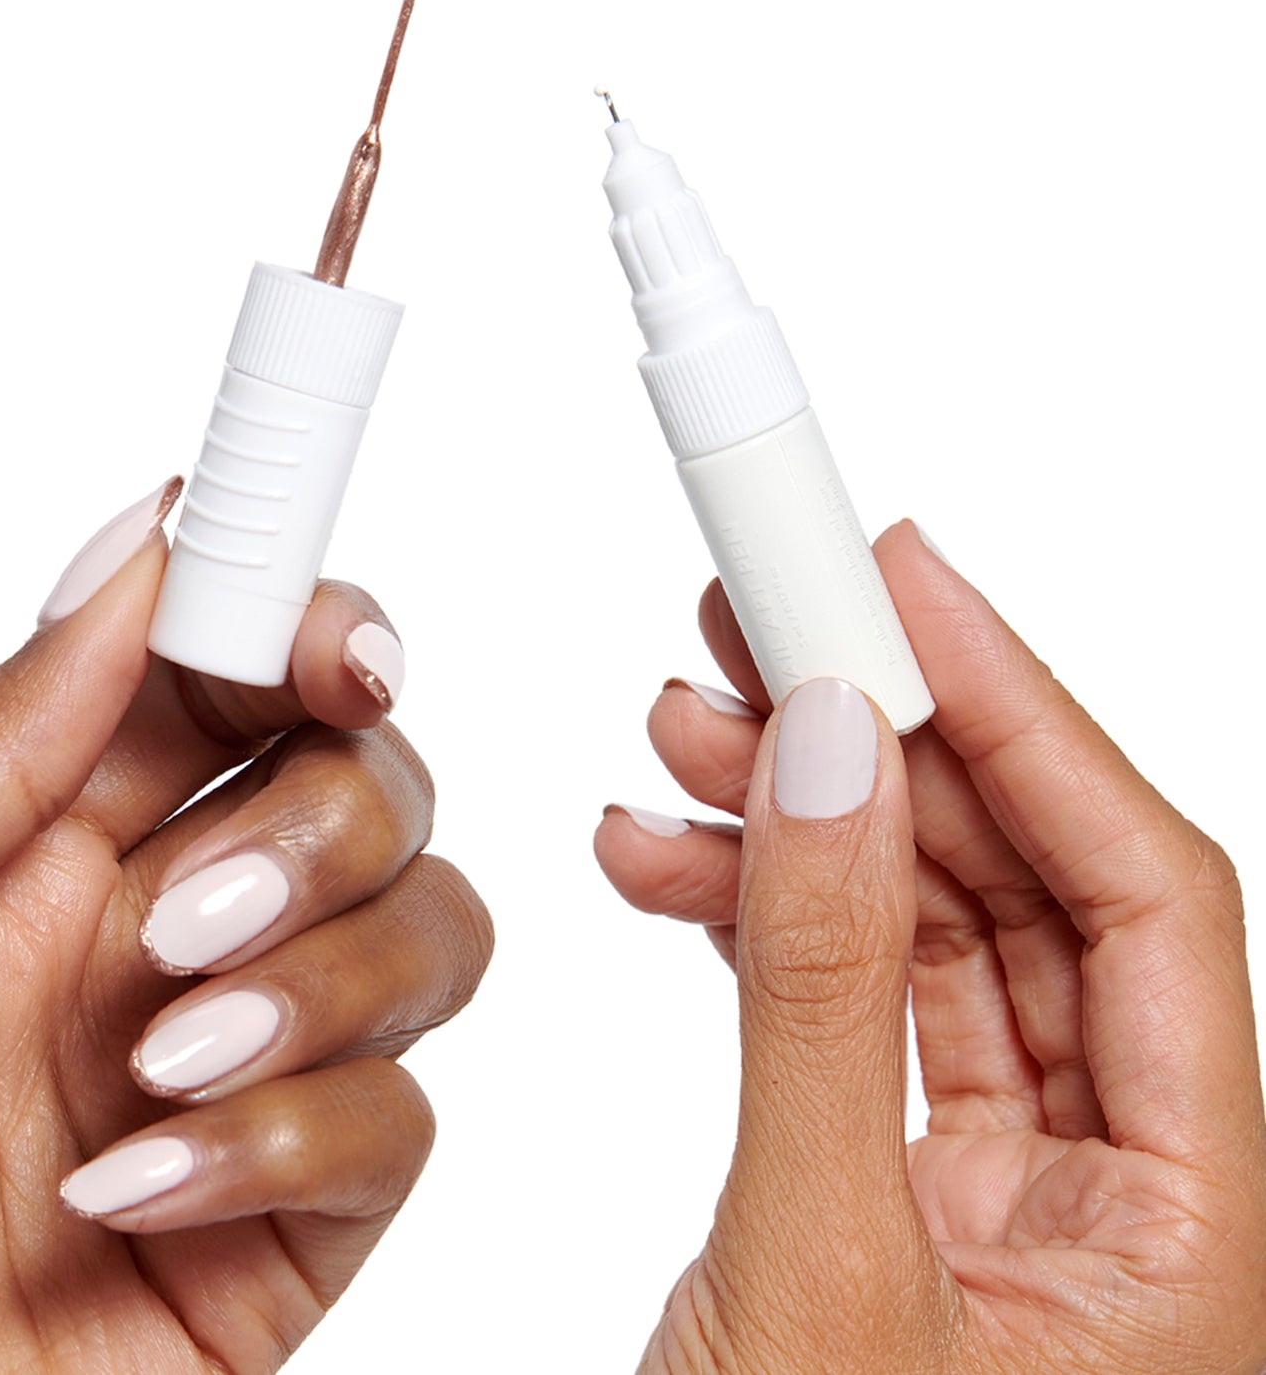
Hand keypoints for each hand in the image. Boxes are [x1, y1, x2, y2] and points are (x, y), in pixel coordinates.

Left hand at [0, 480, 491, 1373]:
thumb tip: (139, 560)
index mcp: (36, 844)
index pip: (230, 676)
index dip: (308, 632)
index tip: (340, 652)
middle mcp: (154, 939)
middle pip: (364, 787)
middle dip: (323, 825)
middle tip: (188, 912)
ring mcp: (239, 1072)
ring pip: (425, 929)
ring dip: (331, 975)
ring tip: (169, 1056)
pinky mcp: (291, 1218)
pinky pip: (398, 1123)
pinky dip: (295, 1138)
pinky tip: (139, 1193)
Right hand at [596, 521, 1265, 1372]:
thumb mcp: (816, 1275)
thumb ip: (824, 997)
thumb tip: (830, 758)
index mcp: (1200, 1239)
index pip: (1148, 895)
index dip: (1029, 712)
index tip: (904, 583)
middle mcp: (1123, 1192)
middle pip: (1026, 883)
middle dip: (886, 738)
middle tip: (766, 620)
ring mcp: (999, 1182)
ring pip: (920, 922)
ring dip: (797, 812)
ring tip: (676, 730)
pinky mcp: (886, 1179)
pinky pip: (837, 990)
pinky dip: (747, 907)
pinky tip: (658, 856)